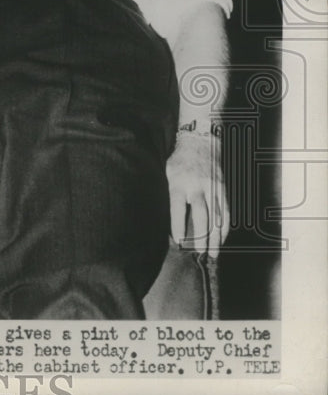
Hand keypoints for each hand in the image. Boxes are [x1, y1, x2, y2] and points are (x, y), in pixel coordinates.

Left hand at [166, 130, 227, 256]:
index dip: (178, 225)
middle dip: (201, 236)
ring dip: (216, 237)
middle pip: (201, 215)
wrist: (200, 142)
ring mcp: (212, 188)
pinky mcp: (222, 190)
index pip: (178, 208)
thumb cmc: (180, 160)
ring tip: (213, 252)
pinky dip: (224, 228)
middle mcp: (197, 187)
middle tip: (200, 252)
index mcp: (179, 183)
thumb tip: (168, 218)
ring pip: (216, 217)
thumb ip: (170, 194)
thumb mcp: (168, 173)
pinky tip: (221, 239)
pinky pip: (226, 212)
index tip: (178, 240)